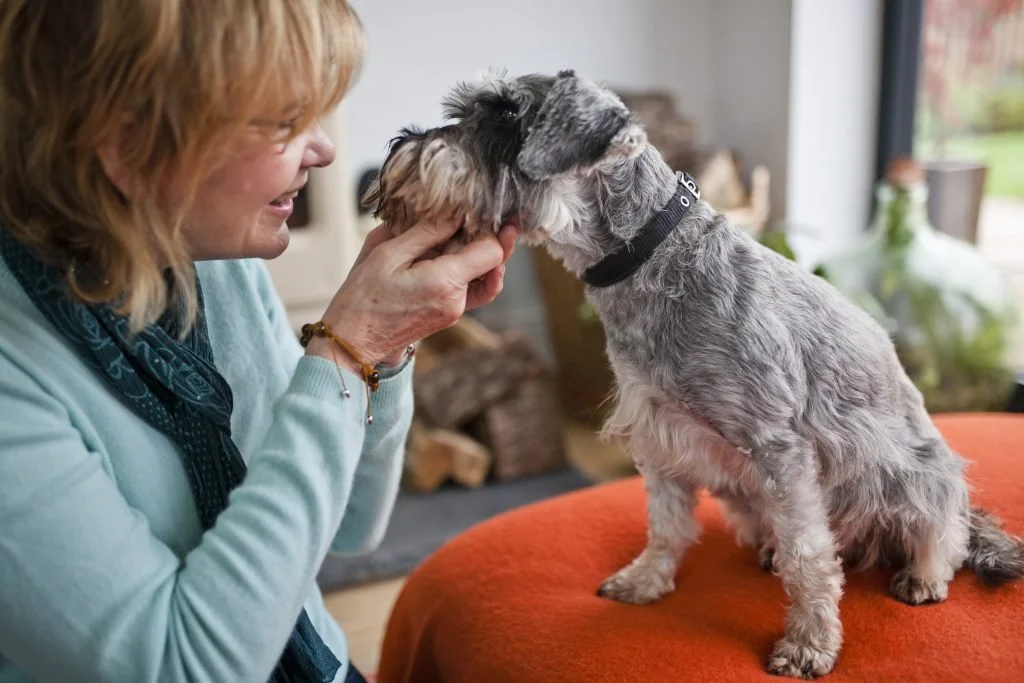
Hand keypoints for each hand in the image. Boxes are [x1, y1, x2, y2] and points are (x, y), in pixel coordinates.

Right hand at [305, 220, 516, 370]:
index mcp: (445, 283)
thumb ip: (426, 233)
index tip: (475, 213)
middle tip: (467, 216)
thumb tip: (454, 215)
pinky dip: (466, 268)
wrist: (353, 341)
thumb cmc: (363, 298)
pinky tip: (451, 250)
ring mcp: (455, 311)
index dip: (489, 229)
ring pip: (482, 274)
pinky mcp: (448, 315)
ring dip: (473, 251)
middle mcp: (457, 300)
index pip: (492, 252)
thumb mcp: (388, 254)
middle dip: (481, 236)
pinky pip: (470, 288)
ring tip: (455, 231)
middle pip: (490, 262)